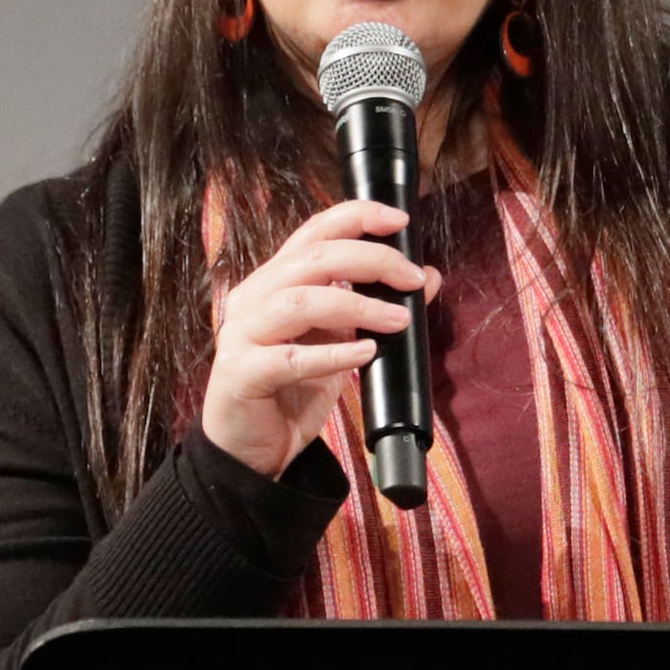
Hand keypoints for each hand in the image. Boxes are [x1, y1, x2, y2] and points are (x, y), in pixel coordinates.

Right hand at [199, 200, 442, 480]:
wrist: (250, 451)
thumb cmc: (293, 392)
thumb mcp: (342, 344)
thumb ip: (375, 308)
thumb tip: (429, 277)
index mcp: (275, 280)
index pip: (314, 232)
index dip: (357, 217)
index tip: (400, 221)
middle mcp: (253, 297)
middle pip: (313, 258)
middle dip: (371, 260)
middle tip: (413, 279)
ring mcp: (241, 334)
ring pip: (301, 300)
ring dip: (357, 305)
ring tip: (399, 319)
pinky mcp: (240, 374)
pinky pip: (289, 359)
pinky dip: (332, 354)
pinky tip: (365, 355)